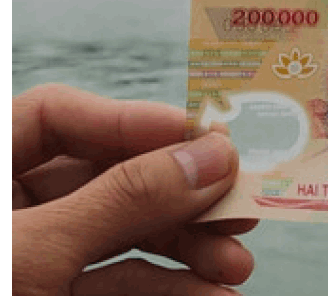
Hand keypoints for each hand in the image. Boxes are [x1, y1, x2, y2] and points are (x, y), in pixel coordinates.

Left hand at [12, 84, 256, 294]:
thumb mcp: (36, 254)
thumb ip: (122, 201)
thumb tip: (211, 157)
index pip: (56, 116)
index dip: (132, 120)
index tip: (203, 138)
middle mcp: (13, 211)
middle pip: (108, 178)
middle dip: (182, 196)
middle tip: (239, 204)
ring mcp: (35, 259)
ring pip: (123, 235)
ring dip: (190, 248)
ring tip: (237, 265)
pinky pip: (118, 283)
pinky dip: (170, 288)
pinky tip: (212, 293)